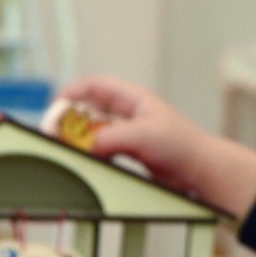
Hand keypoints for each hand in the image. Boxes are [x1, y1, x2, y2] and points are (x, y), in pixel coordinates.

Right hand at [56, 76, 255, 216]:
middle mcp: (127, 113)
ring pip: (92, 131)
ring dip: (77, 139)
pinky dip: (89, 154)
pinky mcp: (129, 152)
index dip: (72, 92)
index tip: (55, 109)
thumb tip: (87, 144)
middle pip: (88, 109)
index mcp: (132, 99)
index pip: (94, 86)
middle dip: (68, 120)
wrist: (201, 169)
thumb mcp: (144, 135)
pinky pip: (100, 150)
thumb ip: (113, 137)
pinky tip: (85, 163)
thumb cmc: (182, 145)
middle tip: (54, 135)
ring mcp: (127, 133)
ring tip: (65, 150)